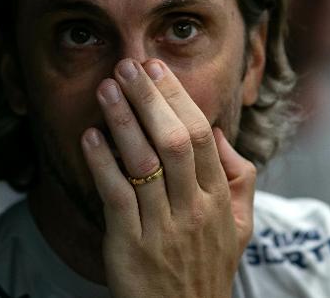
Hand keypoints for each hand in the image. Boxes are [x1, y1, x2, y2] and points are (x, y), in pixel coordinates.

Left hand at [81, 58, 255, 297]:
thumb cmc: (207, 264)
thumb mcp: (239, 225)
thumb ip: (238, 178)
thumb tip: (217, 133)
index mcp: (217, 197)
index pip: (199, 135)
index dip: (177, 97)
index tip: (157, 68)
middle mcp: (193, 207)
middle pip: (173, 140)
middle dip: (149, 98)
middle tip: (128, 66)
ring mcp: (161, 227)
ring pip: (143, 163)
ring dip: (123, 121)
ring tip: (107, 88)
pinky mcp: (130, 245)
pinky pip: (115, 196)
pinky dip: (102, 163)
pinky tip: (90, 135)